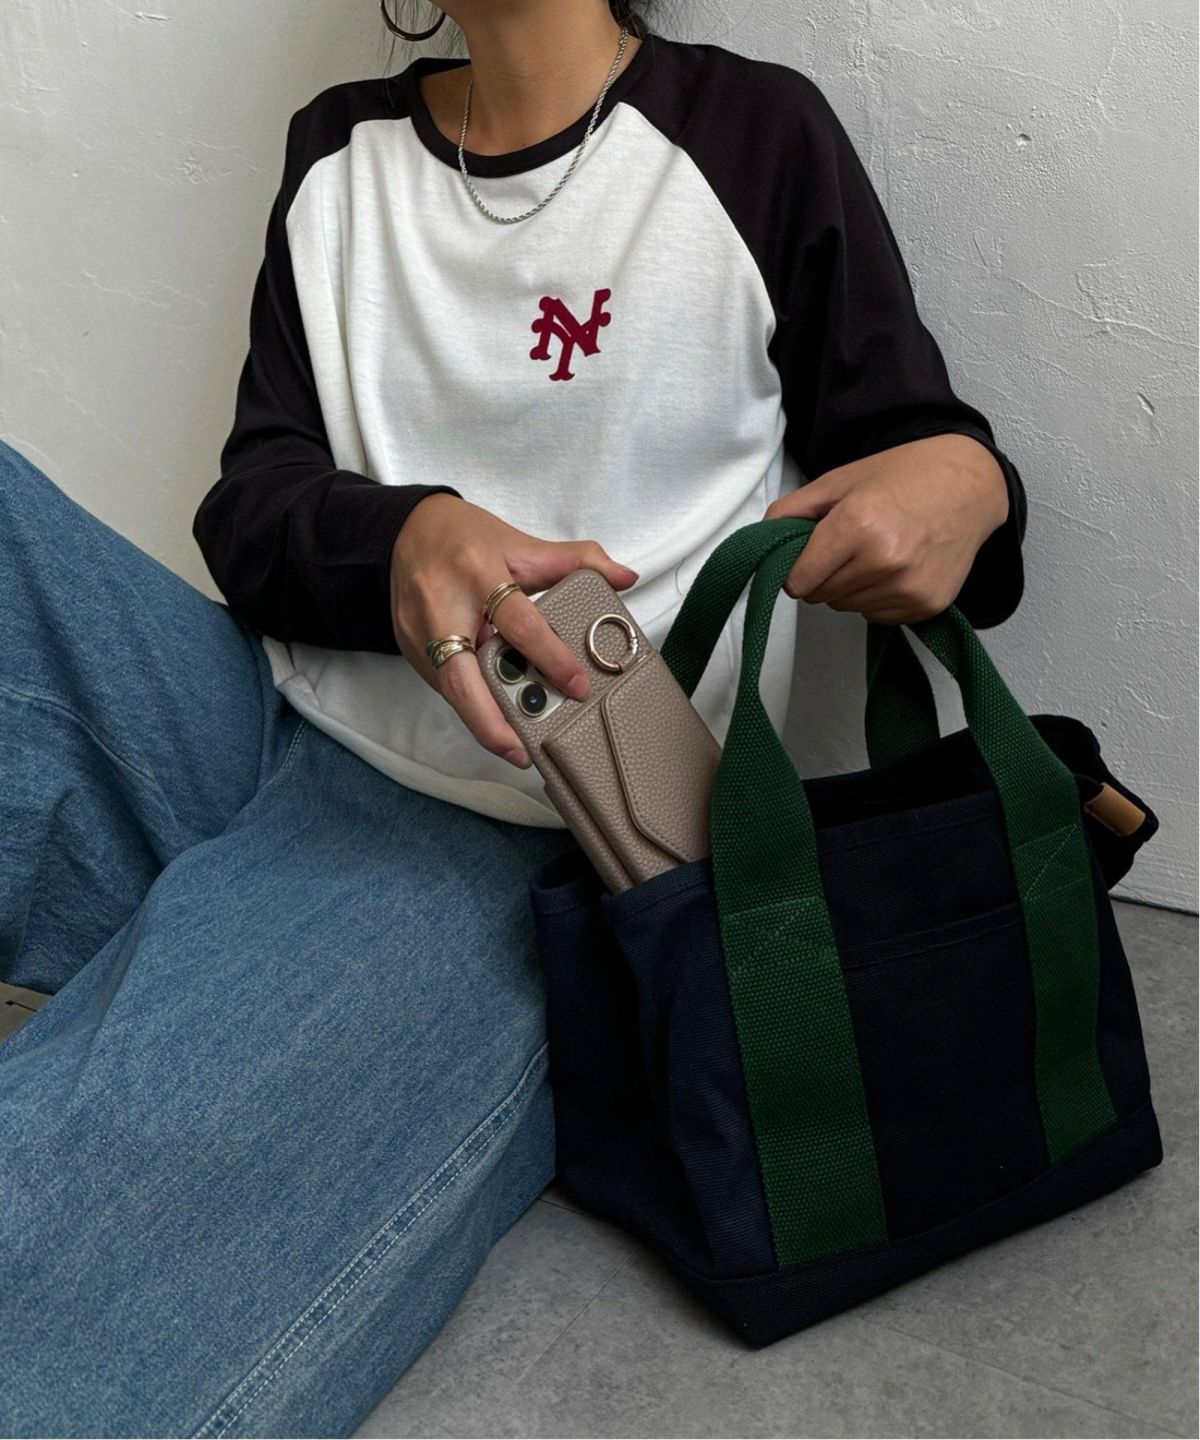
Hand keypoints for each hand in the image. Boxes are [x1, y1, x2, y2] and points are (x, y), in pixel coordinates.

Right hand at [390, 495, 637, 767]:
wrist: (407, 530)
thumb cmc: (467, 538)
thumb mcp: (522, 543)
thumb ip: (576, 560)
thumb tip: (626, 577)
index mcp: (478, 573)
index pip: (518, 622)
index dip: (550, 657)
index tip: (577, 685)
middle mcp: (442, 607)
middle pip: (461, 677)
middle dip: (490, 721)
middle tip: (523, 750)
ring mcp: (420, 633)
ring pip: (450, 690)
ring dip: (481, 721)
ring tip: (515, 746)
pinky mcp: (410, 650)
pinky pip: (444, 685)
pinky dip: (470, 703)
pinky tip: (493, 717)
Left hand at [765, 434, 1009, 622]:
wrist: (971, 485)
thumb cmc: (904, 476)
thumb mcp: (841, 480)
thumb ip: (792, 510)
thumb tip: (760, 539)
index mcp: (856, 526)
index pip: (799, 581)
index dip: (797, 570)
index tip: (809, 557)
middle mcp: (883, 561)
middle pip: (821, 597)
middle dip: (825, 576)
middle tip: (848, 547)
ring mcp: (908, 587)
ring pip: (848, 609)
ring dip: (851, 589)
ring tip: (875, 554)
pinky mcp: (927, 604)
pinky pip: (878, 616)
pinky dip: (877, 598)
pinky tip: (896, 568)